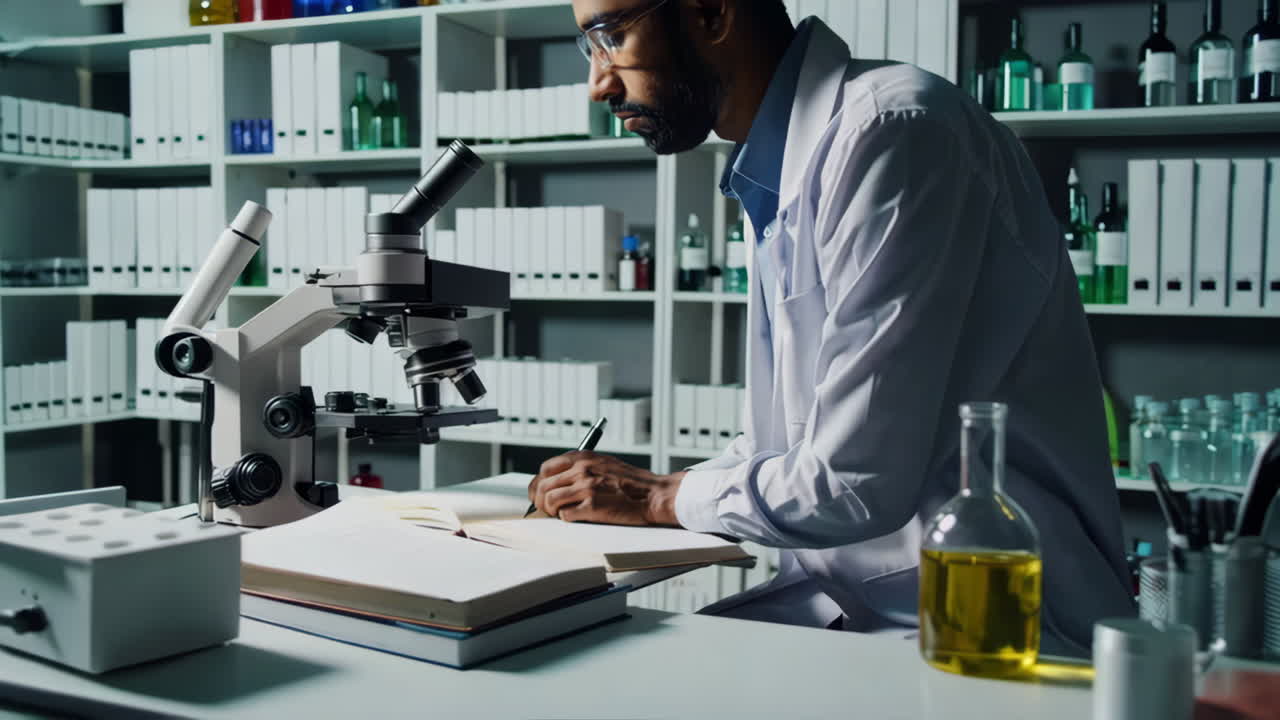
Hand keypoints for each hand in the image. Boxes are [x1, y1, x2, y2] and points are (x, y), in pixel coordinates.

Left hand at [527, 451, 683, 525]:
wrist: (653, 494)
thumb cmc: (632, 482)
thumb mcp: (604, 463)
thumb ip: (581, 467)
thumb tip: (557, 480)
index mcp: (583, 457)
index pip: (546, 468)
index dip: (539, 482)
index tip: (540, 492)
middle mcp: (582, 470)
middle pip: (543, 485)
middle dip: (540, 500)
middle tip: (545, 509)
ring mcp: (587, 488)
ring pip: (550, 501)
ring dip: (551, 511)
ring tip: (560, 514)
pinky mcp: (592, 507)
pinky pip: (565, 515)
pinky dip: (566, 519)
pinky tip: (576, 517)